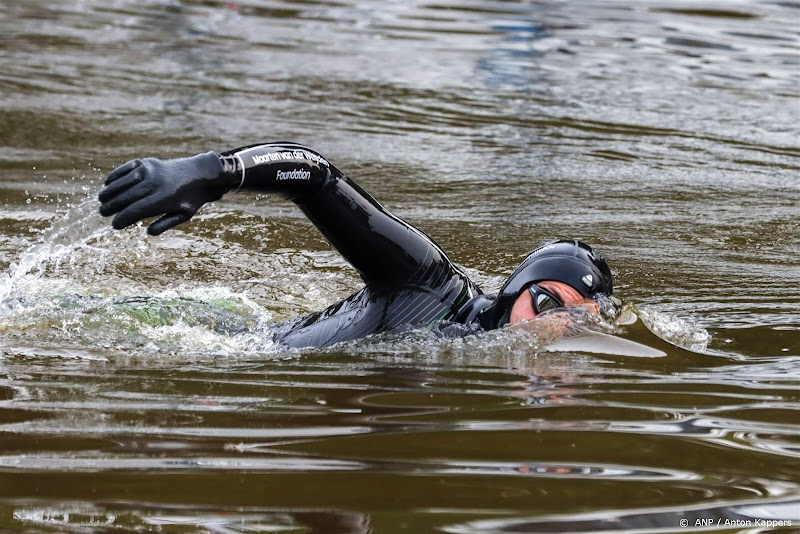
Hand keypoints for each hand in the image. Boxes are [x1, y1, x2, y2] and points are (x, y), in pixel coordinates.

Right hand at [98, 151, 232, 234]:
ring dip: (110, 191)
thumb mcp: (183, 215)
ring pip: (123, 182)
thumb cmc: (190, 198)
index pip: (137, 210)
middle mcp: (154, 183)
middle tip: (102, 213)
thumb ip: (165, 224)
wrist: (201, 174)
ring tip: (102, 200)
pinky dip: (115, 176)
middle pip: (127, 196)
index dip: (123, 219)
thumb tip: (147, 232)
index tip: (114, 225)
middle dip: (112, 206)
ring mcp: (149, 170)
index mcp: (164, 199)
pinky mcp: (146, 162)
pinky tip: (108, 184)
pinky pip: (126, 168)